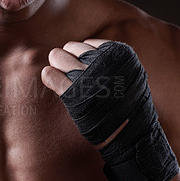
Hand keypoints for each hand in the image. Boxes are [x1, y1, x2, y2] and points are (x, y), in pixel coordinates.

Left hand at [41, 40, 178, 180]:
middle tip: (69, 75)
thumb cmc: (126, 107)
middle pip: (69, 47)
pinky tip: (52, 82)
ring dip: (56, 66)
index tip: (85, 71)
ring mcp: (86, 76)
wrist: (130, 136)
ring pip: (56, 56)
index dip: (82, 57)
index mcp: (119, 53)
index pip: (87, 44)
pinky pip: (50, 74)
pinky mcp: (72, 92)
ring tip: (64, 81)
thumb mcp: (128, 75)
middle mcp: (102, 61)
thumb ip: (110, 61)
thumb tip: (82, 50)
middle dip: (66, 59)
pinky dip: (49, 77)